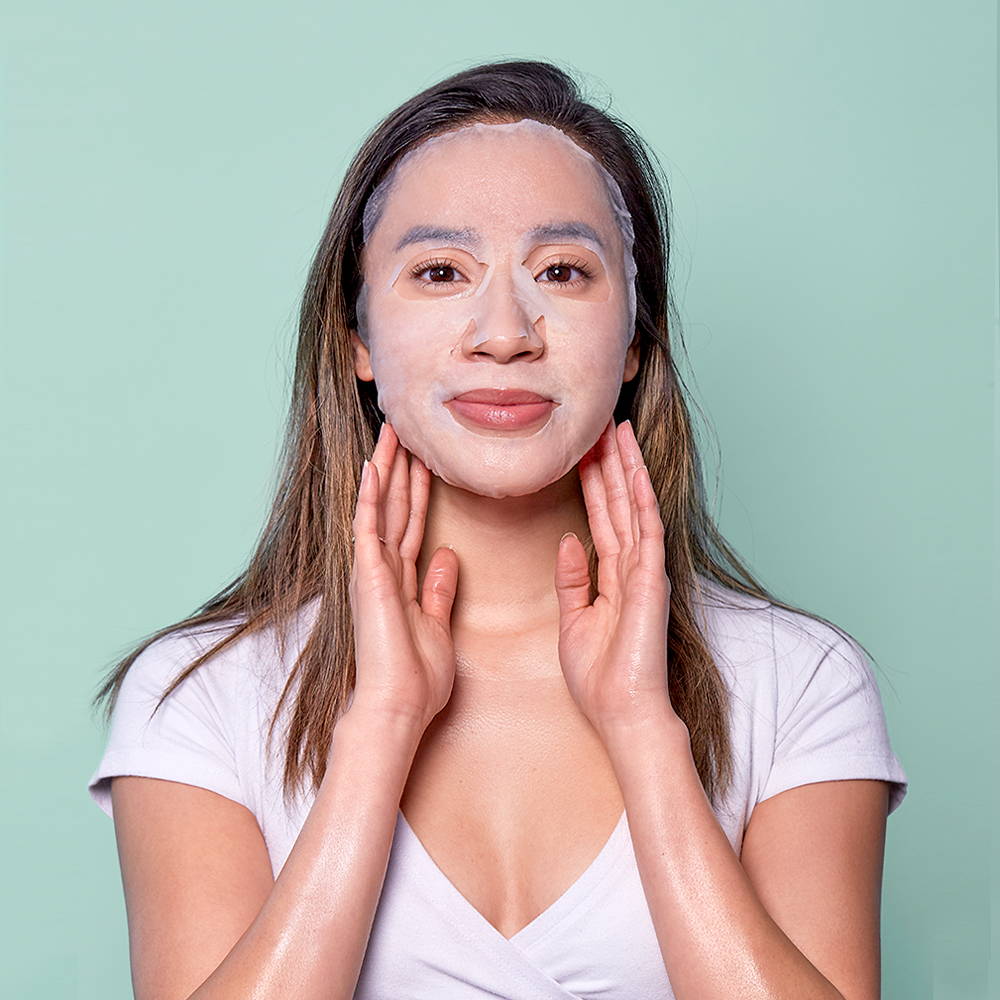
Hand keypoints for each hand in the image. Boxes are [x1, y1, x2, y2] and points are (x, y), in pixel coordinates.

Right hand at [348, 422, 458, 731]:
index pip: (412, 523)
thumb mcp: (438, 624)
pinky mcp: (368, 576)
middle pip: (396, 507)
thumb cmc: (417, 677)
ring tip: (392, 432)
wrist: (398, 707)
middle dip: (401, 468)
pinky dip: (371, 495)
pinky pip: (369, 526)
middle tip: (406, 429)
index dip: (418, 490)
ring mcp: (373, 571)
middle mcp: (384, 569)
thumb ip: (438, 589)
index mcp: (402, 580)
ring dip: (386, 469)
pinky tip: (374, 465)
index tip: (424, 460)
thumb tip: (447, 556)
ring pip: (382, 507)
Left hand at [554, 419, 678, 735]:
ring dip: (625, 467)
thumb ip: (573, 579)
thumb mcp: (574, 620)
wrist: (622, 712)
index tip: (583, 447)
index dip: (592, 480)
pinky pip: (645, 528)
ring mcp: (645, 570)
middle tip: (600, 422)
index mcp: (614, 575)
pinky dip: (639, 496)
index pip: (602, 516)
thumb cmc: (599, 675)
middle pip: (619, 502)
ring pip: (634, 506)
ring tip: (616, 428)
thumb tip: (567, 540)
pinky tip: (633, 468)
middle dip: (609, 461)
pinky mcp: (651, 580)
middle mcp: (633, 566)